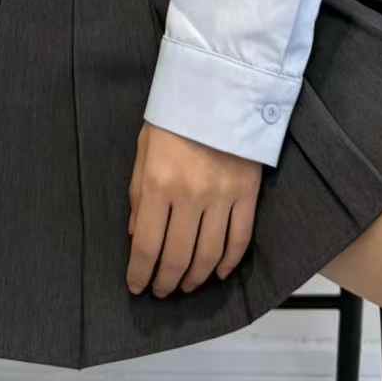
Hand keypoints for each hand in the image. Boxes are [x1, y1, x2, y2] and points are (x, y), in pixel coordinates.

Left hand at [126, 121, 261, 297]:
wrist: (218, 88)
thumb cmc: (174, 118)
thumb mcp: (143, 150)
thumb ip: (137, 194)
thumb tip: (134, 235)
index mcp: (158, 184)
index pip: (146, 245)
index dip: (139, 273)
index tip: (137, 287)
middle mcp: (189, 195)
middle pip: (177, 257)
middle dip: (166, 282)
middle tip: (161, 291)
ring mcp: (221, 196)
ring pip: (208, 255)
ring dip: (195, 278)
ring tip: (186, 286)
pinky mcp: (247, 193)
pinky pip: (240, 239)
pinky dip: (228, 263)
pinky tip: (217, 273)